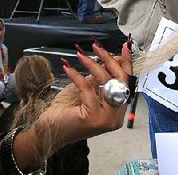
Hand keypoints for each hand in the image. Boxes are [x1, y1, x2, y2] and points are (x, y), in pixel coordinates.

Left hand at [11, 41, 132, 170]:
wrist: (49, 130)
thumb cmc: (66, 111)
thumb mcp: (86, 90)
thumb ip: (99, 77)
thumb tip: (110, 58)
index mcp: (118, 109)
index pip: (127, 83)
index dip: (126, 63)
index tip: (124, 47)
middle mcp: (116, 116)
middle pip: (121, 81)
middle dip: (109, 60)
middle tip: (97, 47)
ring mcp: (107, 118)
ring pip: (107, 82)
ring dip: (92, 65)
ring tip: (81, 55)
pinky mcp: (94, 118)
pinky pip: (88, 88)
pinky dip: (77, 76)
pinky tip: (69, 68)